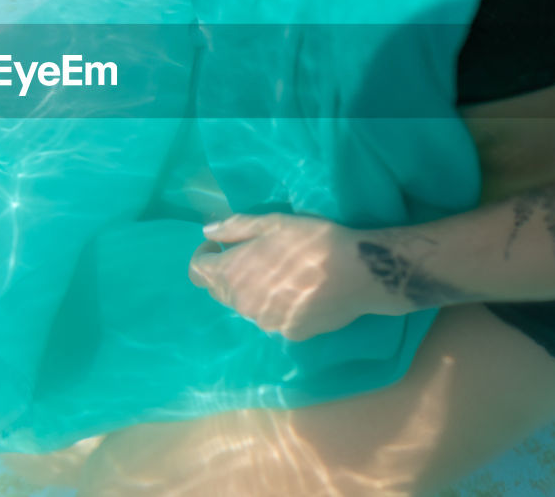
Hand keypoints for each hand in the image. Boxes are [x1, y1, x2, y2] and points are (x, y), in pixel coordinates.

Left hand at [188, 213, 412, 340]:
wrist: (356, 273)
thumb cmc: (311, 241)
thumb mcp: (271, 223)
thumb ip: (234, 228)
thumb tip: (208, 232)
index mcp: (233, 273)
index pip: (198, 272)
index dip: (204, 255)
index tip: (219, 246)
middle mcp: (242, 303)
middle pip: (219, 290)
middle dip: (226, 273)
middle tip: (251, 254)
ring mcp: (264, 322)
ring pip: (245, 306)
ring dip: (250, 289)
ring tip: (278, 271)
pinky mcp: (287, 332)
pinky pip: (270, 317)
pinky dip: (274, 304)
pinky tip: (298, 289)